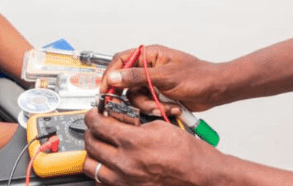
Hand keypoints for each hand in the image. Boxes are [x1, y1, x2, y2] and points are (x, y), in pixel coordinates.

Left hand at [83, 108, 222, 185]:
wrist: (201, 176)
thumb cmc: (188, 154)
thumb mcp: (160, 127)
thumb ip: (134, 123)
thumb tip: (118, 119)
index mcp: (133, 142)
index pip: (98, 125)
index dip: (92, 116)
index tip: (94, 114)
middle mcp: (125, 163)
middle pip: (91, 145)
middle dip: (91, 132)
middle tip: (96, 128)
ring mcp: (126, 181)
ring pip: (91, 167)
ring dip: (93, 154)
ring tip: (101, 147)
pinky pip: (103, 183)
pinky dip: (102, 174)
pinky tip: (110, 166)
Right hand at [102, 44, 219, 112]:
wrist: (216, 90)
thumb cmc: (198, 76)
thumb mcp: (166, 76)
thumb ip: (137, 76)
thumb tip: (115, 76)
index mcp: (149, 55)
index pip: (121, 61)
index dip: (111, 74)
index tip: (106, 89)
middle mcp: (148, 68)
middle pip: (126, 84)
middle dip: (137, 97)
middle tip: (144, 102)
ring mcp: (153, 83)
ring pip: (136, 98)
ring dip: (151, 105)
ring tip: (167, 105)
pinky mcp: (158, 96)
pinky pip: (148, 105)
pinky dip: (158, 109)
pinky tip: (172, 107)